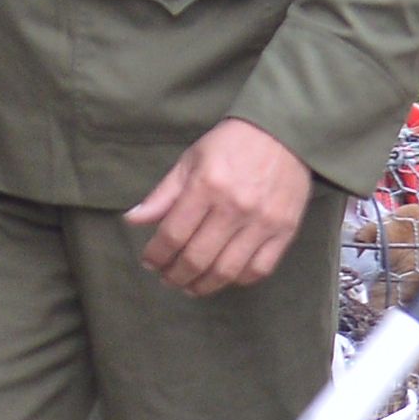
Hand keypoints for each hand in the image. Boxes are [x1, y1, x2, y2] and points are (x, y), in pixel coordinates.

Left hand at [123, 117, 313, 293]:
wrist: (285, 134)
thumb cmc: (231, 145)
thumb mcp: (191, 160)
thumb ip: (163, 194)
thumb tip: (132, 220)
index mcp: (207, 185)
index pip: (173, 234)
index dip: (156, 255)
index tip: (149, 262)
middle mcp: (235, 207)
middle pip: (197, 258)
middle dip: (175, 276)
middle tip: (167, 279)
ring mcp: (263, 222)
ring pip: (226, 271)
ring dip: (202, 286)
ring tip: (189, 286)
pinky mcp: (285, 231)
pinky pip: (259, 269)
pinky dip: (237, 280)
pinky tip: (223, 276)